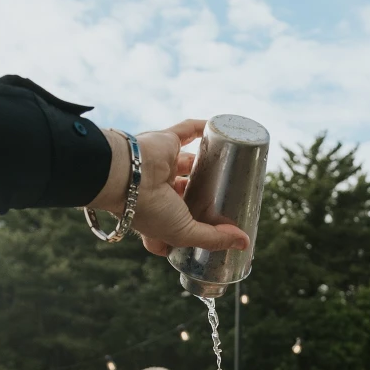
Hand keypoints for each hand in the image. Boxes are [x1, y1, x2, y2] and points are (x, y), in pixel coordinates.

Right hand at [94, 121, 249, 256]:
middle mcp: (157, 191)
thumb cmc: (149, 210)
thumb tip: (243, 242)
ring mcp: (161, 166)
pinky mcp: (164, 142)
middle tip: (226, 198)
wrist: (126, 175)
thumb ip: (214, 239)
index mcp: (156, 216)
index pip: (174, 225)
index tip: (208, 229)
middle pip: (184, 193)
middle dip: (202, 196)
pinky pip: (186, 130)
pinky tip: (220, 130)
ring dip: (206, 163)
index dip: (188, 228)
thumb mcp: (184, 233)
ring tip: (229, 166)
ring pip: (188, 163)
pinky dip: (201, 127)